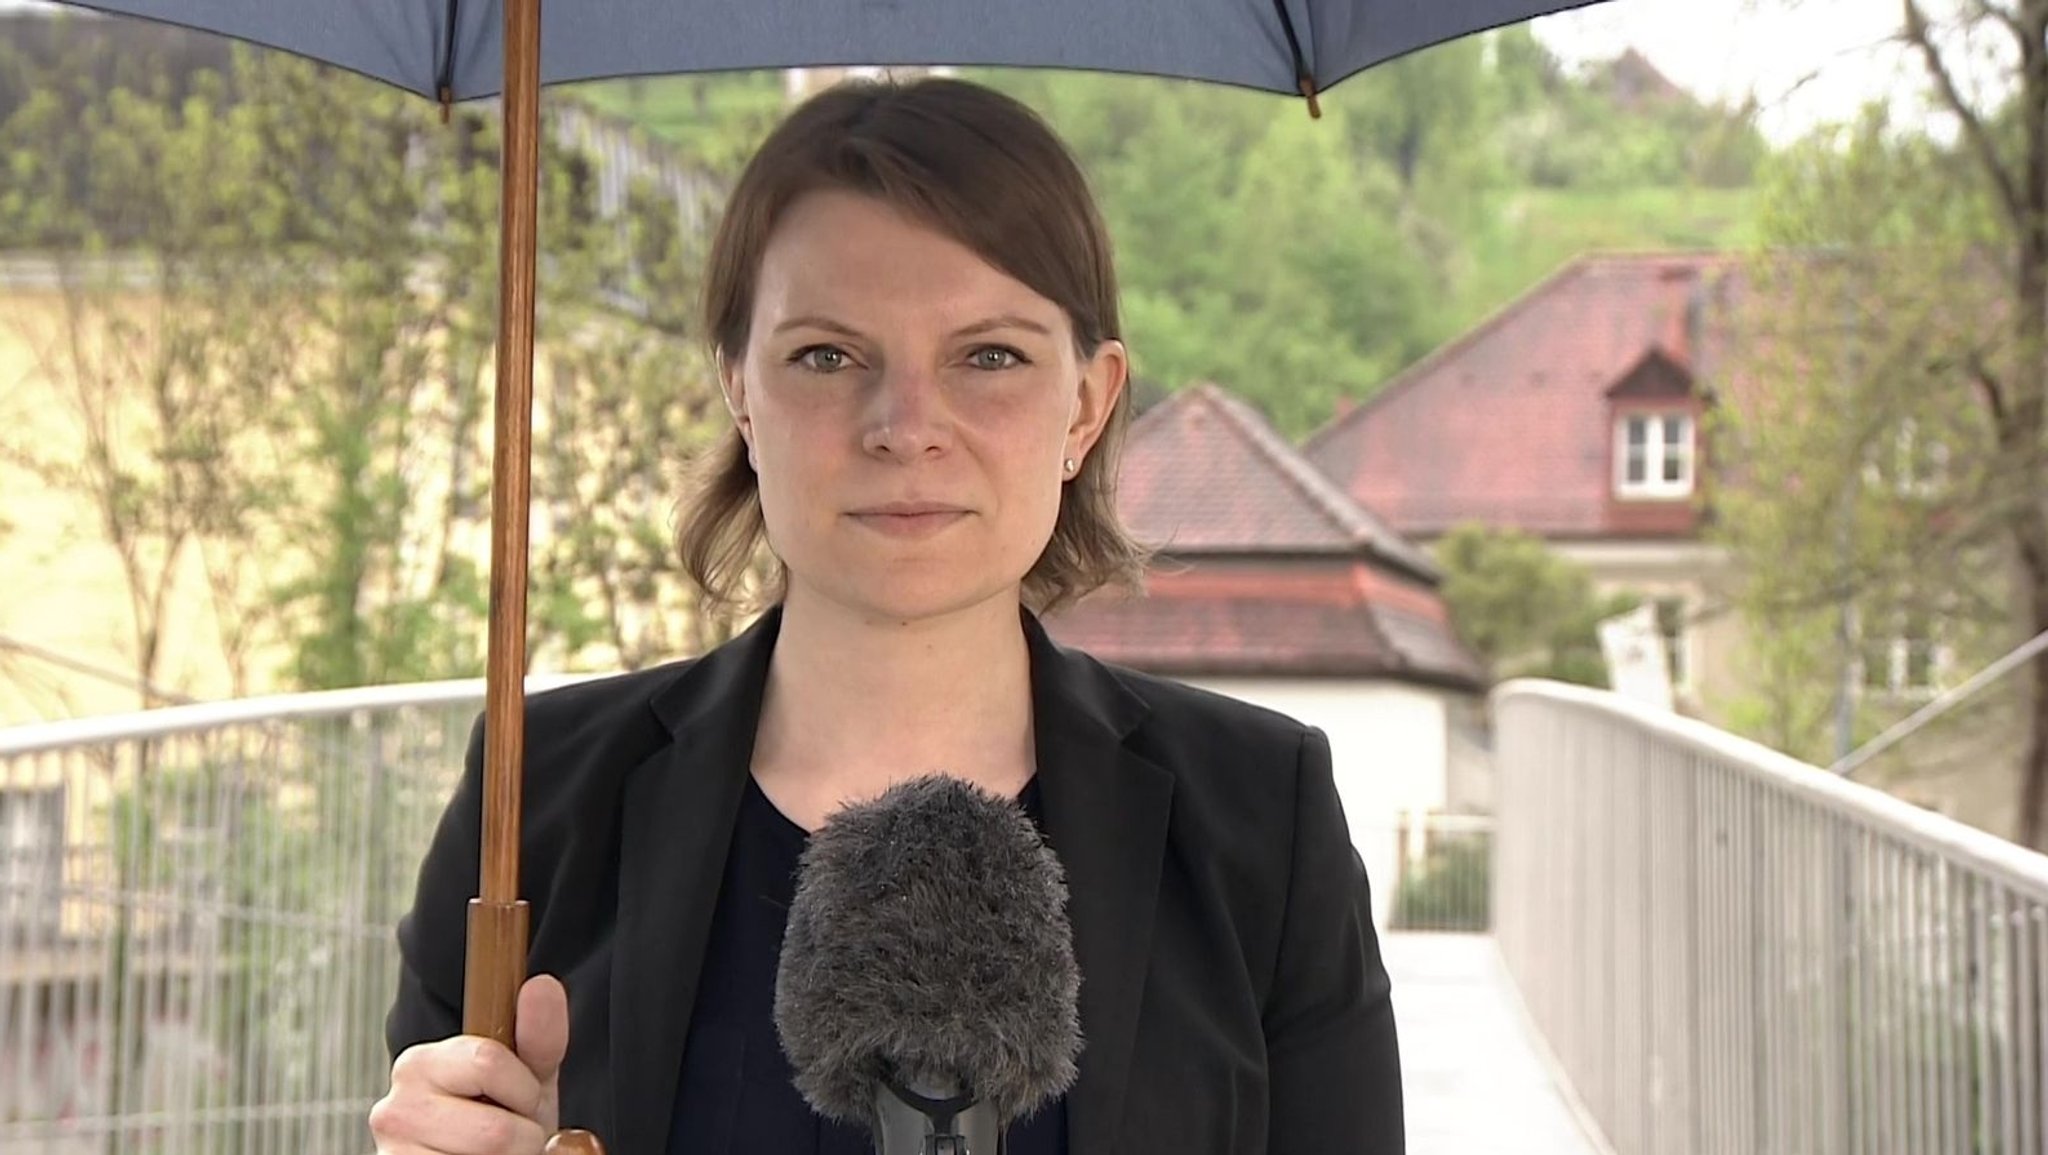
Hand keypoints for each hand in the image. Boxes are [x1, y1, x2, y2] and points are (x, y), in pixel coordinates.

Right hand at [370, 975, 569, 1153]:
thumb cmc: (503, 1115)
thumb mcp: (527, 1075)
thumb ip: (539, 1035)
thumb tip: (542, 984)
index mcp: (420, 1063)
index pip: (488, 1063)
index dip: (525, 1090)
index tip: (523, 1098)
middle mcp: (394, 1108)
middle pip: (494, 1132)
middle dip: (523, 1137)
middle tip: (514, 1135)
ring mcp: (392, 1154)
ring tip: (495, 1154)